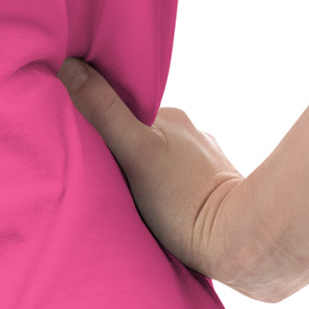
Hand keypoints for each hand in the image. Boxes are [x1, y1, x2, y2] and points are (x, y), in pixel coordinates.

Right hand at [57, 57, 308, 302]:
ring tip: (126, 199)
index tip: (78, 140)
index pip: (121, 112)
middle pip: (140, 138)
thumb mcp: (135, 153)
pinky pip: (178, 186)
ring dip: (143, 176)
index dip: (98, 123)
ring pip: (160, 163)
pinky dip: (165, 194)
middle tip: (98, 175)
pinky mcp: (216, 192)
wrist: (239, 243)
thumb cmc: (184, 199)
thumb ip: (103, 112)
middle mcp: (190, 134)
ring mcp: (206, 163)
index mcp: (169, 117)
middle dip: (120, 152)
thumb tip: (69, 65)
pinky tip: (155, 212)